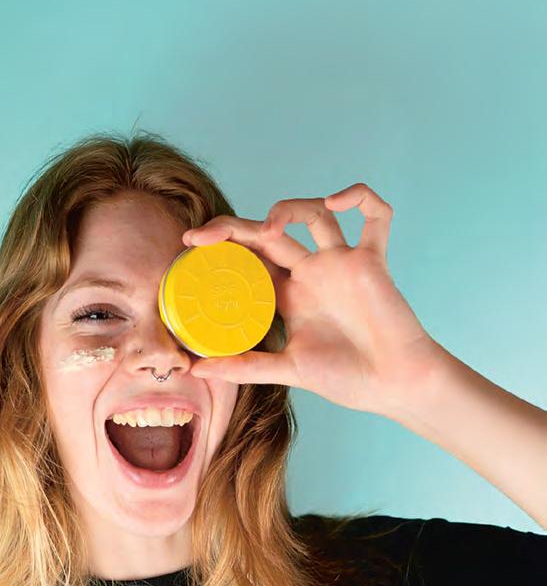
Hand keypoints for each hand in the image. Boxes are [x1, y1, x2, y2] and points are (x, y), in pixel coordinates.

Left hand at [182, 183, 442, 415]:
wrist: (395, 386)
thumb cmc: (347, 379)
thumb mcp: (288, 369)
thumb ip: (245, 366)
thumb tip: (197, 369)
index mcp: (288, 295)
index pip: (249, 259)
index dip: (221, 246)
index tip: (190, 245)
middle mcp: (311, 273)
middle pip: (271, 232)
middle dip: (236, 227)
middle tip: (204, 235)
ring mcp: (341, 264)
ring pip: (315, 215)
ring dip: (291, 208)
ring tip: (270, 225)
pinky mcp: (372, 261)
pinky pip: (375, 217)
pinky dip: (361, 199)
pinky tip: (338, 201)